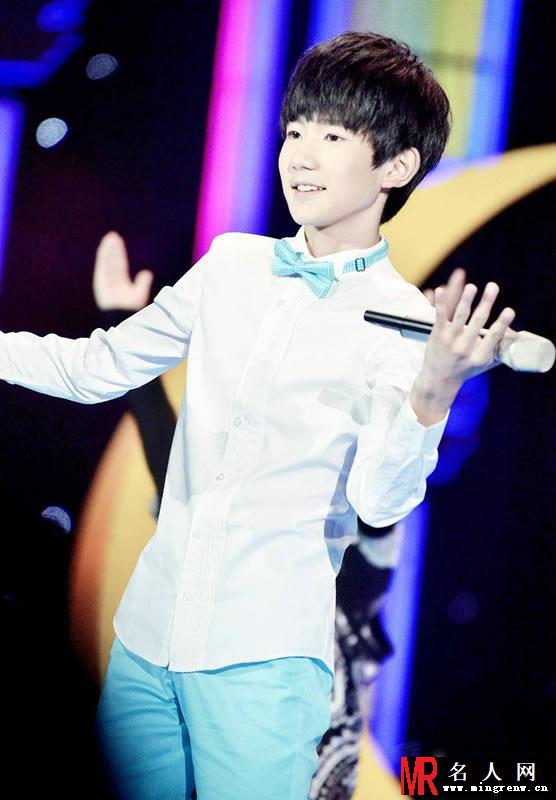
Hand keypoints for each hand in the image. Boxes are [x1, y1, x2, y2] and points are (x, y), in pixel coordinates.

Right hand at [93, 231, 153, 310]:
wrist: (123, 316)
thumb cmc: (131, 309)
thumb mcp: (139, 294)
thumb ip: (142, 283)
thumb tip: (147, 272)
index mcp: (120, 284)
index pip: (119, 266)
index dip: (119, 255)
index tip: (118, 244)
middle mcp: (112, 282)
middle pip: (112, 262)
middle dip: (113, 250)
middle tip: (113, 236)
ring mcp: (106, 281)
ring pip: (107, 262)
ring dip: (108, 250)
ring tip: (110, 237)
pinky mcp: (101, 282)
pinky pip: (102, 266)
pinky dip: (103, 256)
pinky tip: (104, 247)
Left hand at [411, 269, 515, 424]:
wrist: (439, 381)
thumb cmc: (466, 369)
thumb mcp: (485, 362)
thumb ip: (499, 347)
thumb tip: (514, 333)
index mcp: (480, 355)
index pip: (493, 337)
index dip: (502, 324)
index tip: (509, 311)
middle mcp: (465, 347)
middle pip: (477, 321)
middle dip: (486, 302)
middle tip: (493, 286)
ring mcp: (450, 340)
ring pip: (460, 316)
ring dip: (466, 299)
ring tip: (472, 287)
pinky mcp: (437, 334)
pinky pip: (440, 316)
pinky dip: (440, 302)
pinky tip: (440, 290)